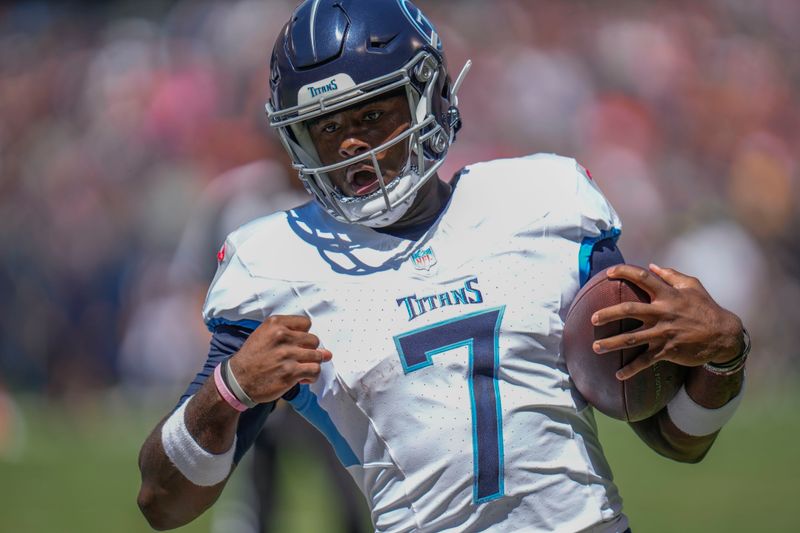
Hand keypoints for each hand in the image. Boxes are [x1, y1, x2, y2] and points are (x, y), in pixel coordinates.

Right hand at [229, 315, 331, 402]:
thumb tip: (328, 352)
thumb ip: (294, 337)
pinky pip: (314, 371)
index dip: (303, 334)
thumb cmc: (254, 356)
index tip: (295, 343)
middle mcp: (281, 336)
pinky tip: (302, 378)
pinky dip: (311, 376)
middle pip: (314, 340)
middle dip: (309, 350)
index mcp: (275, 324)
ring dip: (311, 364)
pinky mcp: (290, 373)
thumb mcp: (265, 336)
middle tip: (297, 358)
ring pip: (317, 356)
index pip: (306, 323)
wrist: (238, 379)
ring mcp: (287, 355)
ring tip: (301, 368)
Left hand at [590, 264, 742, 379]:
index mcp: (668, 295)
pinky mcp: (667, 351)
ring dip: (611, 344)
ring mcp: (664, 333)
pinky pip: (645, 362)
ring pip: (632, 339)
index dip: (625, 272)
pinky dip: (631, 369)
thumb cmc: (705, 307)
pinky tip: (618, 375)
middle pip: (629, 310)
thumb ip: (671, 275)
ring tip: (595, 347)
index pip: (643, 278)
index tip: (609, 273)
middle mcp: (663, 313)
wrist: (723, 335)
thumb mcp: (692, 286)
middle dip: (608, 314)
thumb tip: (652, 266)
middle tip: (593, 319)